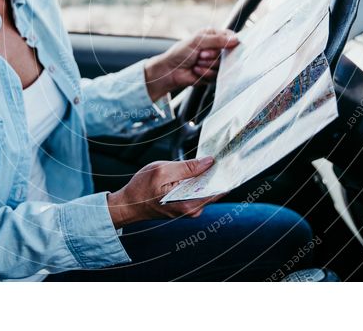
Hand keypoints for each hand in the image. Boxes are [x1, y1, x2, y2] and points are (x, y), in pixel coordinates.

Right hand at [106, 157, 223, 227]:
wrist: (128, 204)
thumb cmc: (141, 188)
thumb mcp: (163, 171)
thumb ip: (187, 167)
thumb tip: (209, 162)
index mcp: (190, 203)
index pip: (218, 189)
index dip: (226, 174)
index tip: (234, 160)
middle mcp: (193, 209)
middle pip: (214, 188)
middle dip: (219, 172)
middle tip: (225, 154)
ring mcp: (189, 208)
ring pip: (206, 188)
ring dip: (209, 174)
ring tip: (213, 158)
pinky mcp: (185, 204)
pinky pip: (198, 190)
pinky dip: (200, 178)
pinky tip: (200, 167)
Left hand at [144, 28, 239, 100]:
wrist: (170, 70)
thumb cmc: (180, 53)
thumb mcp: (198, 41)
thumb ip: (217, 40)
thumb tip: (235, 39)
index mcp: (211, 36)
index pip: (229, 36)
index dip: (231, 41)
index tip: (230, 45)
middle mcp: (214, 48)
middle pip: (228, 53)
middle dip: (213, 55)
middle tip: (201, 54)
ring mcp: (213, 62)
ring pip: (222, 65)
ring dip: (207, 64)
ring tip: (196, 62)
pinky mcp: (211, 74)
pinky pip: (215, 75)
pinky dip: (204, 72)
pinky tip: (195, 70)